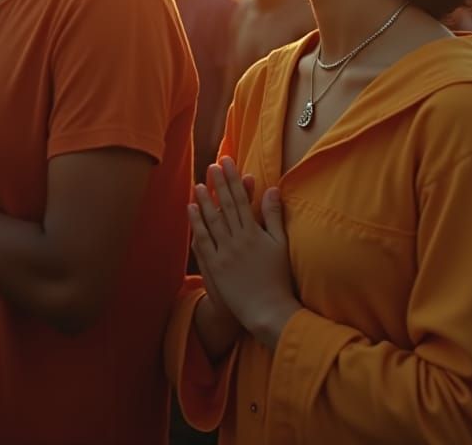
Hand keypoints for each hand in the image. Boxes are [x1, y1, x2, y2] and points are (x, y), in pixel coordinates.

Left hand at [189, 156, 299, 350]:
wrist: (268, 310)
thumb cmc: (278, 277)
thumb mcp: (280, 244)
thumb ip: (273, 215)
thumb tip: (272, 188)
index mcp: (255, 232)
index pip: (241, 199)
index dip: (233, 179)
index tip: (228, 162)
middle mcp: (238, 239)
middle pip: (225, 206)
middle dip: (219, 184)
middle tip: (212, 165)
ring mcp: (225, 253)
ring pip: (212, 221)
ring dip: (204, 201)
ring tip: (199, 184)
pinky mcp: (215, 267)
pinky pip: (203, 241)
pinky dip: (196, 224)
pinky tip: (191, 210)